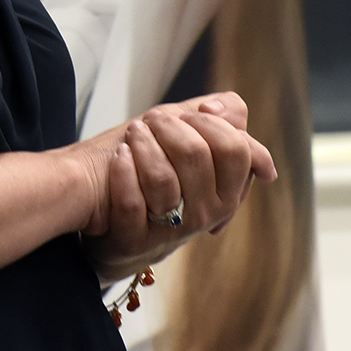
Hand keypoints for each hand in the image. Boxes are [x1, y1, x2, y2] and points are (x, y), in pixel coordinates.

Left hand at [75, 94, 276, 279]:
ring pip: (162, 178)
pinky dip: (123, 170)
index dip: (209, 122)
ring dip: (142, 142)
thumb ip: (223, 122)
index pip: (236, 150)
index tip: (187, 115)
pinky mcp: (135, 240)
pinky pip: (132, 202)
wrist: (114, 209)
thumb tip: (226, 110)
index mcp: (227, 193)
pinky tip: (120, 155)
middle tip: (152, 119)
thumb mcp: (196, 141)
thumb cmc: (159, 168)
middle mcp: (205, 216)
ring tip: (133, 133)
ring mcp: (171, 231)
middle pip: (196, 155)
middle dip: (170, 125)